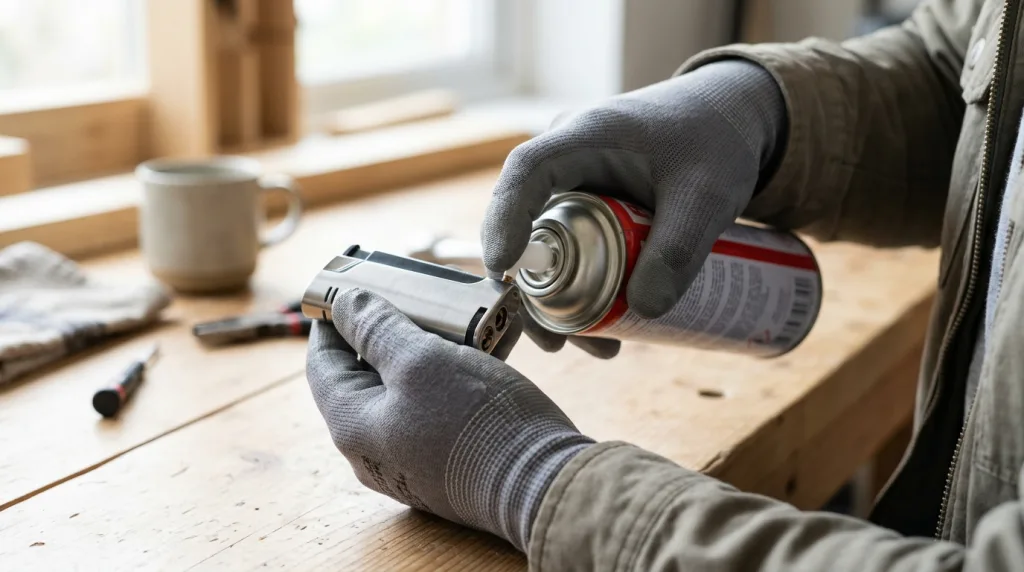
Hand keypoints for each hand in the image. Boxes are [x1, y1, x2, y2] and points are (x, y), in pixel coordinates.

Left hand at [305, 288, 593, 551]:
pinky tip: (481, 350)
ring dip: (426, 349)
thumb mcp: (421, 361)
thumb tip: (343, 304)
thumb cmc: (476, 422)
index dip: (331, 320)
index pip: (322, 362)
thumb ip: (376, 329)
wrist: (541, 485)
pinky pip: (437, 408)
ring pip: (406, 390)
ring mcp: (411, 460)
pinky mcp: (448, 462)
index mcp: (353, 425)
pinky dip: (451, 375)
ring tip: (455, 318)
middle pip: (364, 376)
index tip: (349, 287)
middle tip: (412, 295)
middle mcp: (374, 449)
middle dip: (386, 330)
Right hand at [482, 60, 786, 324]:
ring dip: (561, 298)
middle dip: (535, 287)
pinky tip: (612, 326)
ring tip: (602, 346)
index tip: (504, 270)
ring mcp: (576, 185)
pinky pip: (572, 249)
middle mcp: (567, 160)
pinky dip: (583, 287)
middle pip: (528, 223)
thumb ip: (680, 247)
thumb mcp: (707, 195)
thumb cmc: (716, 137)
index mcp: (586, 136)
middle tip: (556, 340)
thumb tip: (646, 309)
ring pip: (550, 245)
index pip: (527, 172)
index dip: (506, 219)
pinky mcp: (590, 208)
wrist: (731, 119)